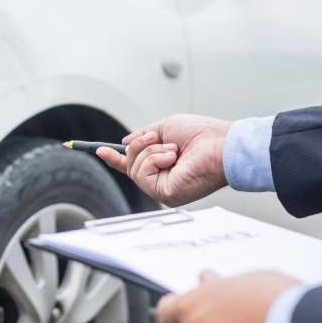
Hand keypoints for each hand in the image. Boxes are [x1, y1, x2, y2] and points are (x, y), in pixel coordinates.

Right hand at [97, 115, 230, 206]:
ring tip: (173, 150)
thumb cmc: (202, 135)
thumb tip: (124, 144)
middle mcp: (163, 180)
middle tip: (157, 138)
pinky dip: (155, 159)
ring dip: (151, 151)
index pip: (135, 165)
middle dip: (140, 146)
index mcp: (164, 166)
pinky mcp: (165, 195)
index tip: (100, 150)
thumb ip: (143, 136)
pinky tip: (173, 158)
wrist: (221, 144)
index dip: (116, 158)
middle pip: (130, 164)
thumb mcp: (165, 128)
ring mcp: (163, 189)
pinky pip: (142, 174)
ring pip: (134, 168)